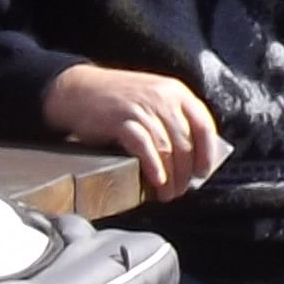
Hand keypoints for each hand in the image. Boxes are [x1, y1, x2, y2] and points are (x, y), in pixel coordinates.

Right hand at [44, 62, 230, 199]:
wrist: (77, 90)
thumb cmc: (116, 100)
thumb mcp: (151, 99)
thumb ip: (171, 120)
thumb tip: (189, 159)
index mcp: (176, 92)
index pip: (203, 125)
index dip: (206, 153)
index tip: (202, 172)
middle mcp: (162, 98)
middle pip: (185, 142)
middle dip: (185, 172)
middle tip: (180, 190)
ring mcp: (142, 109)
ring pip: (167, 148)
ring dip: (170, 176)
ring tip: (166, 193)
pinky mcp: (121, 120)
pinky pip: (145, 147)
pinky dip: (154, 167)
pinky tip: (156, 181)